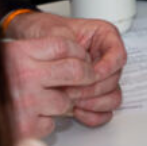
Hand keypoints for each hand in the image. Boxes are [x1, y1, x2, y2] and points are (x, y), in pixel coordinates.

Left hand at [4, 11, 125, 128]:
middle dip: (93, 89)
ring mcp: (100, 77)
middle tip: (71, 91)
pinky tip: (77, 111)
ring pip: (112, 96)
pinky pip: (103, 109)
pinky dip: (93, 114)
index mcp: (104, 37)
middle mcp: (105, 57)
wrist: (28, 40)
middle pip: (115, 79)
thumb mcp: (53, 30)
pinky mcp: (93, 93)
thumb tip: (79, 63)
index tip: (89, 75)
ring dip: (94, 103)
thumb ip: (67, 43)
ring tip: (73, 102)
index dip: (106, 68)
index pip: (118, 56)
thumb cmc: (44, 31)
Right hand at [4, 38, 98, 137]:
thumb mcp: (5, 55)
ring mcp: (26, 102)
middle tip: (84, 81)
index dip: (78, 53)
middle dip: (84, 77)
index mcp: (19, 53)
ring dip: (60, 104)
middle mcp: (25, 76)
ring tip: (42, 102)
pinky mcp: (25, 127)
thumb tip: (69, 53)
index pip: (65, 45)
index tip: (82, 59)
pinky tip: (30, 117)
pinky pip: (49, 125)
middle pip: (75, 71)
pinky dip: (43, 124)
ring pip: (65, 102)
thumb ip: (33, 53)